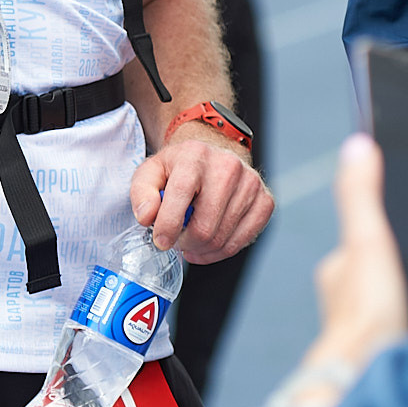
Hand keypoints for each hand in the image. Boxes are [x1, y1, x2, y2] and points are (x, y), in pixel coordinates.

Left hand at [130, 127, 271, 262]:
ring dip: (202, 249)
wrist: (213, 156)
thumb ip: (142, 193)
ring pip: (223, 239)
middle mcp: (227, 166)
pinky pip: (242, 241)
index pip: (182, 194)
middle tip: (176, 239)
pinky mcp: (265, 201)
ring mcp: (250, 184)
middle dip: (185, 242)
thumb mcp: (151, 172)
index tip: (161, 241)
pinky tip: (209, 244)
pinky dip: (221, 251)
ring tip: (190, 239)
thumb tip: (147, 217)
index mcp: (195, 155)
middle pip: (205, 226)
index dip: (168, 225)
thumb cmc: (180, 168)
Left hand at [300, 134, 407, 377]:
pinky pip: (394, 336)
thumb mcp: (368, 241)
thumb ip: (361, 196)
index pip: (360, 244)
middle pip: (375, 277)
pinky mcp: (377, 358)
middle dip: (397, 275)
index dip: (383, 237)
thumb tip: (356, 145)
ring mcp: (359, 332)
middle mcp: (343, 302)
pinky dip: (407, 331)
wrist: (364, 379)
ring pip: (384, 308)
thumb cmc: (365, 315)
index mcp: (338, 271)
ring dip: (403, 305)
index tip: (404, 236)